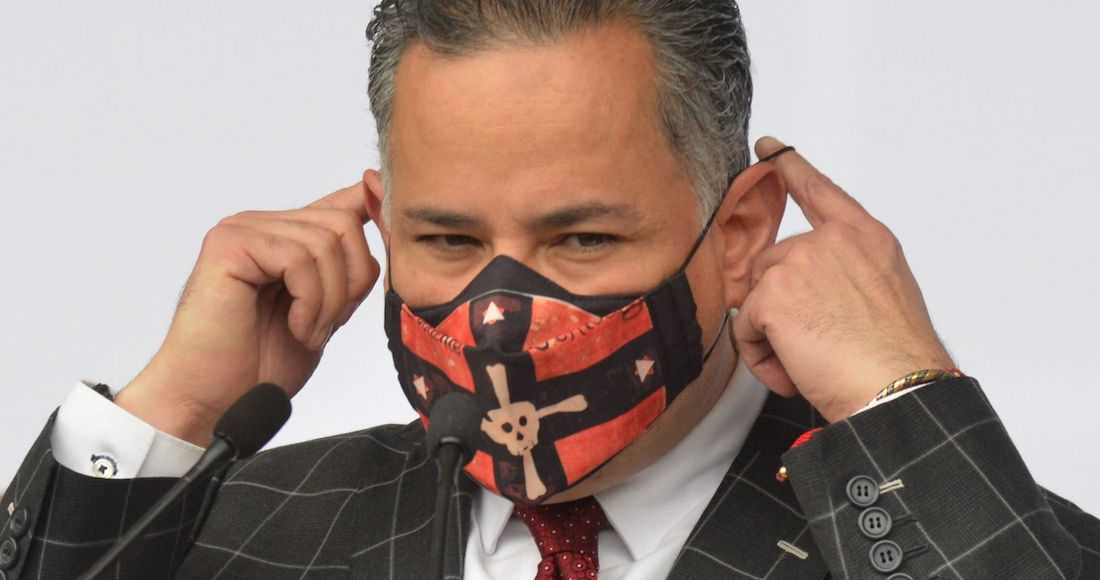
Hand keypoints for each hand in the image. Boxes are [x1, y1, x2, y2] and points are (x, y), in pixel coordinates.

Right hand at [115, 183, 379, 444]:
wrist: (215, 401)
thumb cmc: (261, 364)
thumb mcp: (326, 310)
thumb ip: (347, 268)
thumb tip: (379, 217)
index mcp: (285, 235)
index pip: (344, 202)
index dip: (376, 211)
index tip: (394, 241)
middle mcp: (262, 224)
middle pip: (344, 224)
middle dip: (351, 283)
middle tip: (328, 326)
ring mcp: (242, 230)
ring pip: (326, 243)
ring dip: (328, 301)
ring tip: (307, 333)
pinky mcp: (228, 246)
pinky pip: (297, 259)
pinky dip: (309, 302)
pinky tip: (296, 329)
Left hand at [733, 138, 953, 422]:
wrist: (897, 390)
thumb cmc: (896, 360)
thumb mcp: (884, 295)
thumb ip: (846, 275)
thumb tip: (809, 292)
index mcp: (867, 239)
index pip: (821, 192)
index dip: (790, 167)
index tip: (767, 147)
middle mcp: (833, 242)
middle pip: (773, 265)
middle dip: (781, 309)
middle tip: (816, 347)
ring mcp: (801, 261)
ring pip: (757, 298)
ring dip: (772, 337)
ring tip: (810, 362)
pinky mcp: (775, 292)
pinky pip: (745, 327)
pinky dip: (762, 357)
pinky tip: (796, 370)